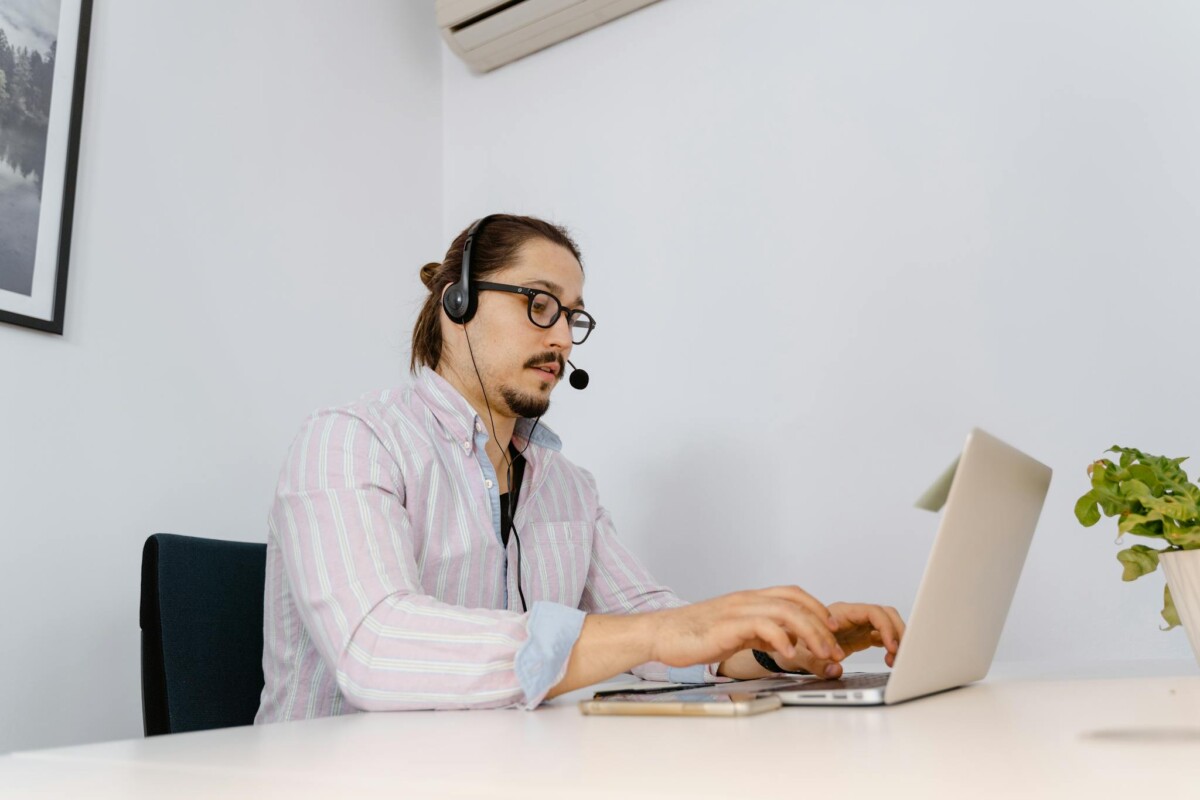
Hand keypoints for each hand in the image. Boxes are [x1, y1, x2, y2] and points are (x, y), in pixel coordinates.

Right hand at [647, 586, 845, 668]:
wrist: (660, 634)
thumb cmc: (692, 635)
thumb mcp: (734, 632)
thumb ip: (758, 633)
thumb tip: (783, 641)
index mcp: (749, 599)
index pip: (792, 594)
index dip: (817, 608)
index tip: (833, 628)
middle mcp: (746, 600)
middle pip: (795, 602)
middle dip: (821, 625)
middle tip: (835, 648)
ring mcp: (737, 610)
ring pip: (786, 612)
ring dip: (810, 633)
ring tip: (821, 653)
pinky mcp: (728, 624)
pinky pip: (763, 625)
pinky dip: (781, 638)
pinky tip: (789, 654)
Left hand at [772, 602, 905, 678]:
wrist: (782, 645)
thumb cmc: (787, 644)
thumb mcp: (796, 656)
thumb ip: (815, 663)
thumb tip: (836, 670)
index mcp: (838, 614)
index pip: (871, 612)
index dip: (885, 627)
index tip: (891, 646)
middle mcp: (850, 617)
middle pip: (884, 614)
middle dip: (897, 632)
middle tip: (901, 654)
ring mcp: (856, 625)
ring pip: (886, 624)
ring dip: (896, 638)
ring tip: (896, 659)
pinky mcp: (859, 636)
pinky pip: (881, 636)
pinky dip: (890, 645)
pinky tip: (890, 660)